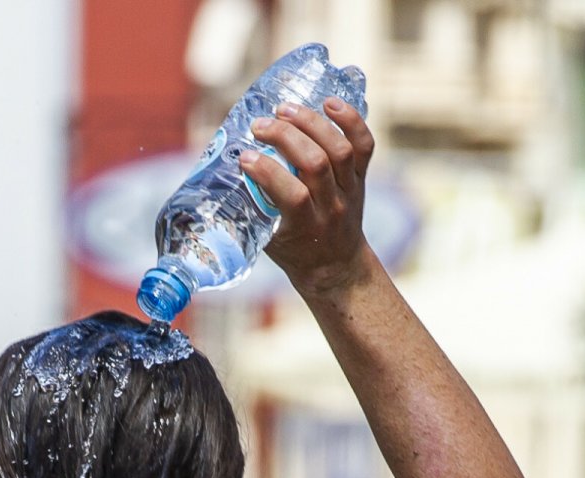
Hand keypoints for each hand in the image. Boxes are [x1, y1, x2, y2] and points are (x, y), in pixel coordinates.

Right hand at [241, 98, 373, 297]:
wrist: (336, 267)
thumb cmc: (293, 251)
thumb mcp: (267, 239)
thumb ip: (250, 208)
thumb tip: (221, 171)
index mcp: (305, 227)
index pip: (293, 195)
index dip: (268, 172)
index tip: (244, 157)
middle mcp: (331, 208)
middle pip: (316, 164)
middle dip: (286, 137)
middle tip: (260, 125)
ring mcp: (350, 191)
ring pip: (339, 150)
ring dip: (312, 123)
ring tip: (285, 109)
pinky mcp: (361, 178)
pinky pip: (363, 145)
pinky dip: (351, 120)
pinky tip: (330, 102)